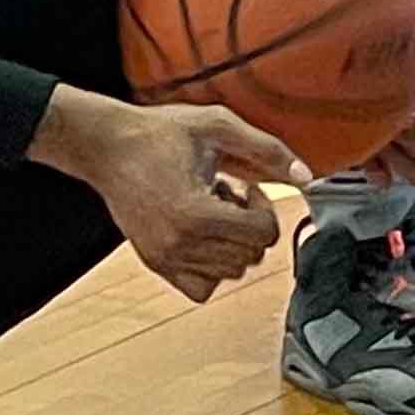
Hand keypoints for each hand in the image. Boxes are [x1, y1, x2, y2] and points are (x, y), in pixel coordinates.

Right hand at [33, 91, 296, 303]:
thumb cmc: (159, 133)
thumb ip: (268, 150)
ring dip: (232, 243)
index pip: (262, 234)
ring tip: (212, 210)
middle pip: (250, 256)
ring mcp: (165, 258)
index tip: (246, 186)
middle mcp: (179, 244)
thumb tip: (306, 175)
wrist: (108, 146)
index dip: (264, 207)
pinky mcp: (155, 263)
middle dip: (250, 223)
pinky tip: (202, 234)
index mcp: (196, 213)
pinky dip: (212, 267)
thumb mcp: (219, 127)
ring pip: (230, 273)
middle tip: (229, 195)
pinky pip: (201, 287)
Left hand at [363, 46, 414, 185]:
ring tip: (379, 134)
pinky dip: (376, 169)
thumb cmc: (386, 44)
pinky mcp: (377, 161)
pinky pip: (385, 180)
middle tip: (392, 120)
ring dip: (399, 157)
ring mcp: (404, 146)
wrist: (341, 55)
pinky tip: (368, 148)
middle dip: (414, 140)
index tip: (412, 112)